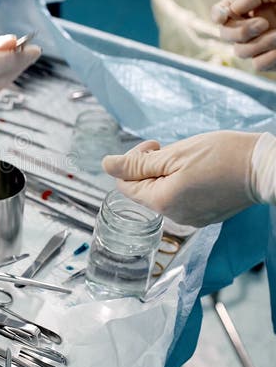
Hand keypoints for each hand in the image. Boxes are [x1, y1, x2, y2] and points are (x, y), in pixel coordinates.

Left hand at [102, 131, 260, 226]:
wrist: (263, 168)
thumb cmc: (222, 156)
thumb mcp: (174, 154)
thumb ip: (138, 164)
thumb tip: (106, 165)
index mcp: (162, 202)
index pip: (125, 185)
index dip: (132, 162)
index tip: (154, 147)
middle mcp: (174, 217)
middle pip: (144, 191)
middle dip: (150, 167)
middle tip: (169, 149)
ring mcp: (191, 219)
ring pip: (163, 194)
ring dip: (167, 174)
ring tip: (188, 159)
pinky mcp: (205, 216)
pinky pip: (182, 200)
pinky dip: (183, 184)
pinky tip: (199, 171)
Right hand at [211, 0, 275, 70]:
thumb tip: (233, 9)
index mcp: (250, 7)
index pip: (222, 12)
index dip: (217, 13)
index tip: (223, 15)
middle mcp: (251, 27)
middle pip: (225, 35)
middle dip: (240, 31)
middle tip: (263, 23)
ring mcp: (260, 45)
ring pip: (240, 52)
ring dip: (259, 44)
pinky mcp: (271, 60)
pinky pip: (258, 64)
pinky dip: (268, 56)